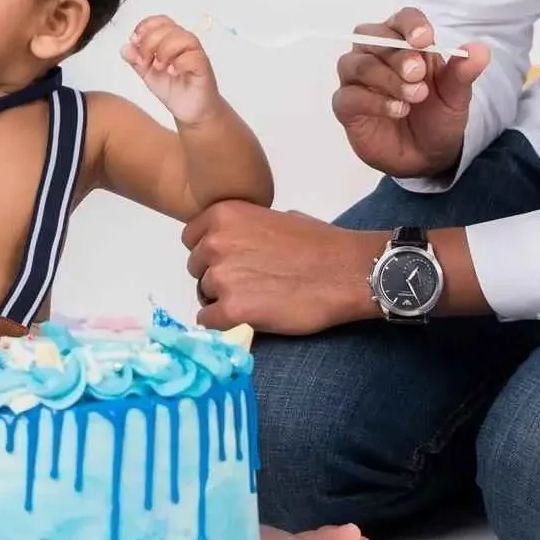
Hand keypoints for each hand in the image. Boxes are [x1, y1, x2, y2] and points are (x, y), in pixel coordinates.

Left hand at [122, 15, 219, 125]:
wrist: (191, 112)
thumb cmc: (174, 89)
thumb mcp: (148, 74)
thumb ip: (136, 60)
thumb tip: (125, 47)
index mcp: (170, 41)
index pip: (159, 21)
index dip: (145, 27)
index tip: (135, 41)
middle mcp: (184, 44)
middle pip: (168, 27)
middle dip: (150, 42)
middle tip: (146, 61)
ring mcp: (195, 55)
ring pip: (183, 38)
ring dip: (166, 50)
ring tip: (159, 67)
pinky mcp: (203, 68)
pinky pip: (195, 57)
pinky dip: (180, 63)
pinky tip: (172, 72)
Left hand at [182, 202, 382, 335]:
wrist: (347, 272)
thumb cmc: (320, 243)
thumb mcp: (275, 218)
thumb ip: (245, 228)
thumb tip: (236, 243)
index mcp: (223, 215)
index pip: (192, 238)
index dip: (210, 252)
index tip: (231, 261)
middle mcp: (214, 242)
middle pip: (196, 268)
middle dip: (217, 276)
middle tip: (249, 284)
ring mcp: (221, 277)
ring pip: (204, 295)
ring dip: (223, 300)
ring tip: (256, 300)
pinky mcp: (231, 310)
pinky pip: (209, 321)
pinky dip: (225, 324)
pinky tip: (249, 319)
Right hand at [331, 7, 492, 178]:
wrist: (428, 156)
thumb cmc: (437, 116)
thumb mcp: (456, 95)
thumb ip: (463, 72)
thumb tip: (481, 50)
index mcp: (404, 43)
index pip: (401, 20)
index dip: (410, 25)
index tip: (425, 39)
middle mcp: (375, 54)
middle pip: (373, 38)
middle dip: (397, 54)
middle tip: (419, 74)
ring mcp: (357, 80)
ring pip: (356, 64)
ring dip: (386, 78)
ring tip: (414, 96)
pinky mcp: (346, 106)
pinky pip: (348, 96)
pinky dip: (373, 101)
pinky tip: (397, 110)